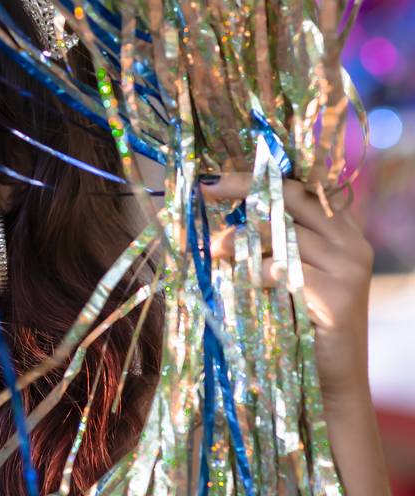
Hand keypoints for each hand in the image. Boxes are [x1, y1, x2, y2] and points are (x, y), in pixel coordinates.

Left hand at [203, 174, 387, 495]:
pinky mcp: (338, 295)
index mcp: (342, 232)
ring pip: (279, 232)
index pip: (303, 187)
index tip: (218, 173)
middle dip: (242, 187)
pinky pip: (280, 268)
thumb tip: (224, 212)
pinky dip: (251, 270)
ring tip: (210, 247)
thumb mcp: (285, 273)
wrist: (329, 383)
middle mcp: (351, 243)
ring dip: (235, 237)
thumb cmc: (298, 325)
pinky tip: (235, 277)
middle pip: (290, 197)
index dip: (260, 175)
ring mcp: (349, 268)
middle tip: (204, 187)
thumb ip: (270, 241)